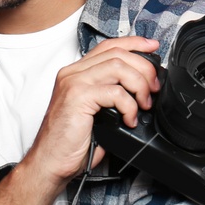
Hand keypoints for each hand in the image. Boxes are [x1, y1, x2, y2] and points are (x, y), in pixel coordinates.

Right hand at [22, 34, 161, 182]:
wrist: (51, 161)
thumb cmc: (71, 142)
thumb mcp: (95, 112)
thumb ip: (111, 94)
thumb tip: (143, 90)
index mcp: (76, 73)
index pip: (109, 46)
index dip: (134, 43)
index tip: (153, 48)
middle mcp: (72, 73)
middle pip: (118, 54)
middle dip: (144, 69)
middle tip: (154, 89)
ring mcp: (73, 83)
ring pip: (119, 67)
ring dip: (140, 85)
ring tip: (144, 105)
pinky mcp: (78, 98)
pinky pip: (115, 92)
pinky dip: (129, 106)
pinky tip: (129, 120)